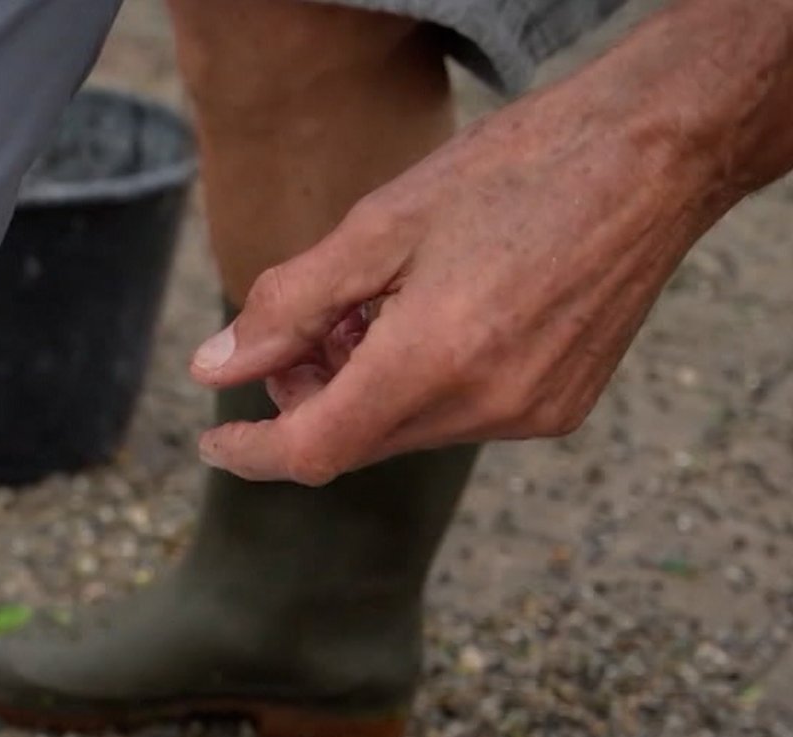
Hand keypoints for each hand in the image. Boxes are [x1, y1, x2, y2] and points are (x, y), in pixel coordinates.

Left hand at [184, 0, 790, 484]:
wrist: (652, 156)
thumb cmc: (513, 172)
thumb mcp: (378, 226)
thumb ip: (288, 306)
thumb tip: (213, 367)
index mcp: (433, 360)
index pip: (314, 450)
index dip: (254, 452)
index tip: (217, 440)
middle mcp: (487, 405)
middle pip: (357, 439)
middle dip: (312, 396)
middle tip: (306, 328)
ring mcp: (532, 413)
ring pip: (407, 429)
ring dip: (368, 386)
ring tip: (376, 305)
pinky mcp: (561, 406)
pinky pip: (462, 417)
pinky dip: (424, 384)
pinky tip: (435, 316)